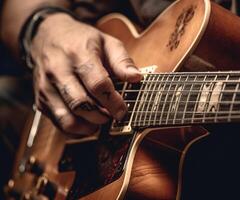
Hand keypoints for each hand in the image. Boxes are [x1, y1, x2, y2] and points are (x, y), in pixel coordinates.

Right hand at [31, 13, 141, 135]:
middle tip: (113, 116)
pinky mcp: (41, 99)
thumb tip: (136, 78)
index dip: (113, 101)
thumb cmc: (83, 41)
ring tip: (101, 120)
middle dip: (101, 116)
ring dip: (88, 126)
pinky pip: (58, 123)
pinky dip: (76, 129)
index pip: (97, 84)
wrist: (48, 36)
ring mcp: (46, 87)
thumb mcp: (107, 42)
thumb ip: (122, 61)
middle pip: (81, 104)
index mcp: (78, 54)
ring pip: (67, 118)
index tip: (123, 110)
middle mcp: (58, 71)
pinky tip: (87, 122)